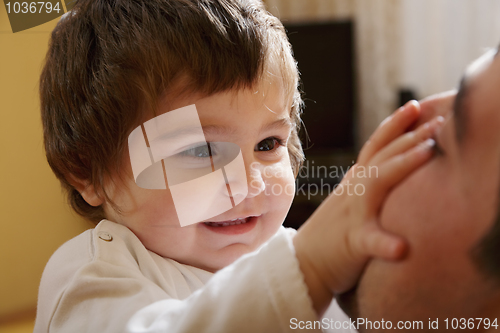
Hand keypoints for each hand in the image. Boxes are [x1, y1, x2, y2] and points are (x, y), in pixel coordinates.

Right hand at [293, 100, 444, 315]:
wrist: (304, 263)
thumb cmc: (334, 234)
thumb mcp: (353, 202)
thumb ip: (369, 185)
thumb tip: (388, 170)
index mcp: (357, 182)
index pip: (376, 146)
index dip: (395, 125)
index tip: (416, 106)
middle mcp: (354, 191)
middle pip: (382, 156)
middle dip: (410, 135)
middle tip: (437, 120)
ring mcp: (353, 214)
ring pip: (377, 183)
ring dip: (402, 165)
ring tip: (429, 152)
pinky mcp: (352, 243)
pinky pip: (368, 241)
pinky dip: (384, 244)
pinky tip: (402, 249)